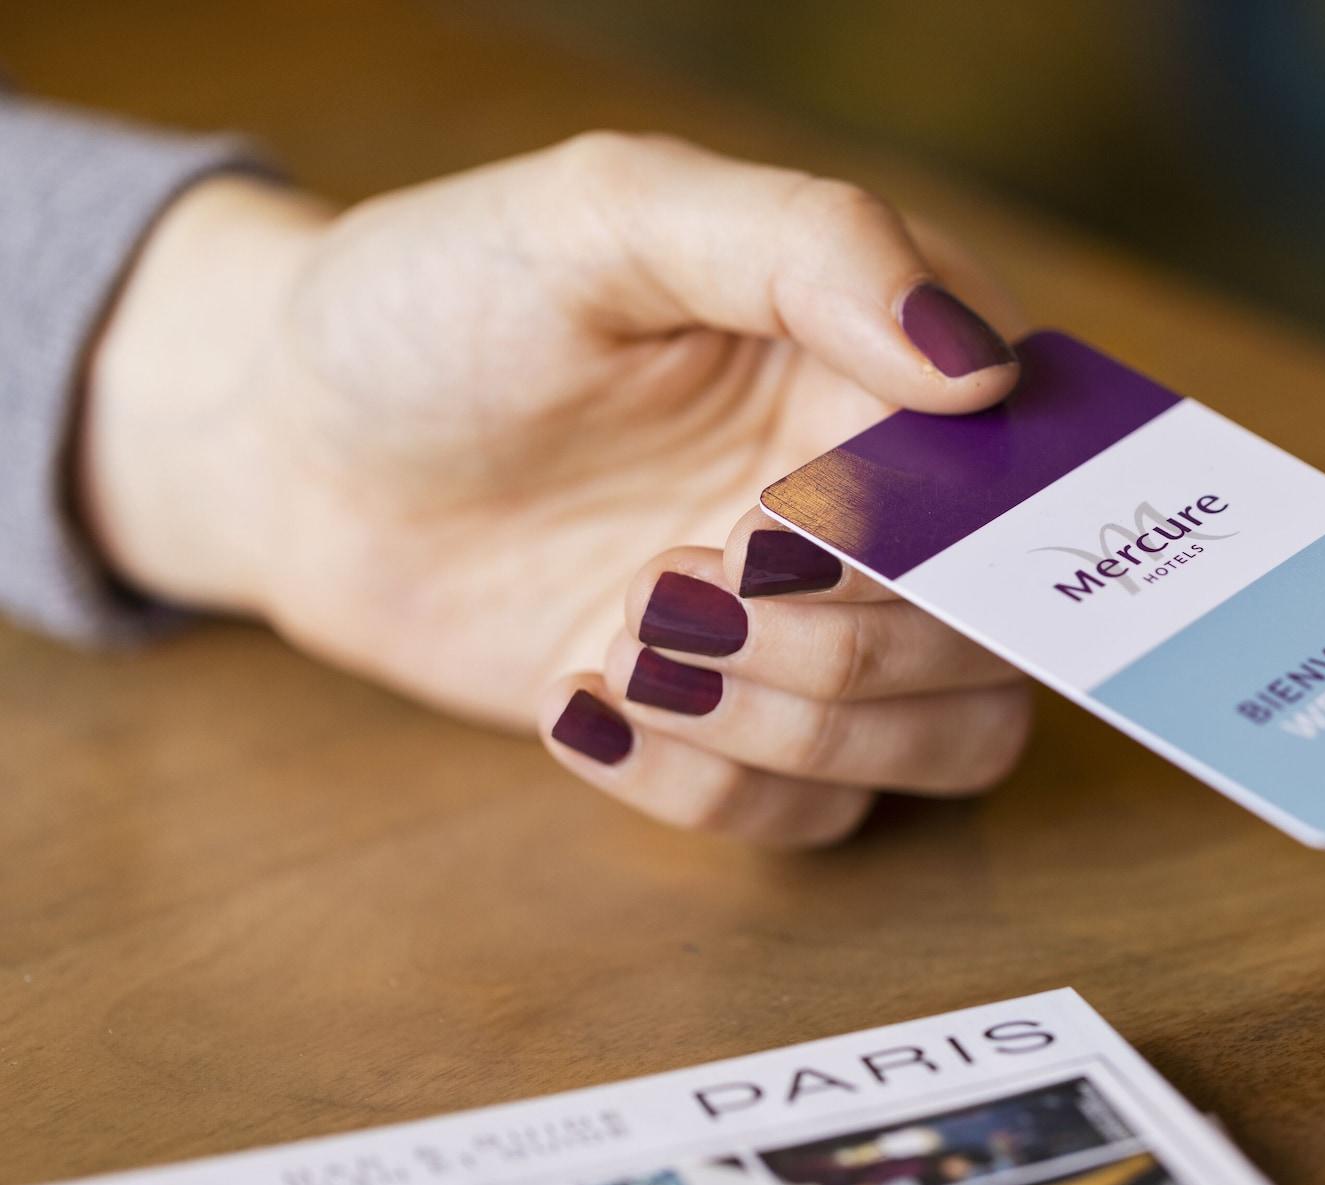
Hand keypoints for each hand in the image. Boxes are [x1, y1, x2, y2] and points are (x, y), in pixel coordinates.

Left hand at [78, 133, 1034, 845]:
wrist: (296, 449)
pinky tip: (583, 698)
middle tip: (679, 580)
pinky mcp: (737, 726)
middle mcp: (884, 509)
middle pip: (1000, 639)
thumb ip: (809, 246)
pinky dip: (708, 787)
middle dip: (845, 641)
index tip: (779, 523)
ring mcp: (817, 628)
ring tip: (634, 641)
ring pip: (950, 746)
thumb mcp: (608, 216)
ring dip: (796, 726)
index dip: (934, 535)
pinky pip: (812, 821)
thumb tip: (984, 368)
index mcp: (888, 369)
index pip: (1022, 484)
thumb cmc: (443, 305)